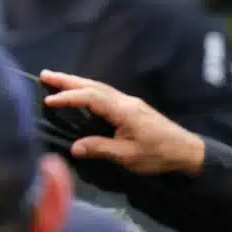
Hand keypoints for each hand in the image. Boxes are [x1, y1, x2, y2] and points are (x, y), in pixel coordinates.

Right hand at [40, 70, 205, 175]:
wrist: (186, 150)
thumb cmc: (159, 154)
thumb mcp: (128, 156)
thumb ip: (101, 149)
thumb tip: (75, 147)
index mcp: (123, 110)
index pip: (91, 98)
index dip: (68, 97)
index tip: (48, 100)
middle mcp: (125, 101)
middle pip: (93, 86)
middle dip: (68, 80)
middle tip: (44, 75)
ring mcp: (130, 102)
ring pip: (99, 87)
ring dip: (77, 83)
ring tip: (55, 80)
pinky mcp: (133, 108)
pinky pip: (105, 94)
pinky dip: (89, 90)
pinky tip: (81, 94)